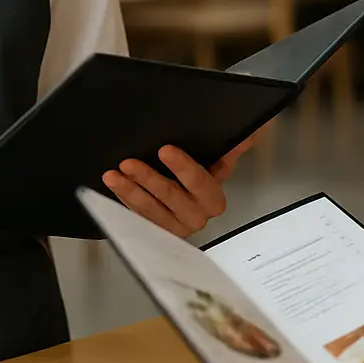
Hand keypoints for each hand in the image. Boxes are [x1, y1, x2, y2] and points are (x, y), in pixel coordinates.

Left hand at [102, 135, 254, 237]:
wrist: (189, 195)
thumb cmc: (203, 174)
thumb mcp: (220, 158)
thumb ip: (233, 146)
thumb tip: (250, 132)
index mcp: (213, 199)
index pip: (200, 182)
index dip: (183, 167)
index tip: (165, 150)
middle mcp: (195, 216)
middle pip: (170, 197)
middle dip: (148, 179)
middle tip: (129, 163)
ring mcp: (173, 226)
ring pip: (149, 210)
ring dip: (130, 191)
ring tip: (113, 175)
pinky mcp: (154, 230)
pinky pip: (136, 216)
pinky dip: (123, 200)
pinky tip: (114, 186)